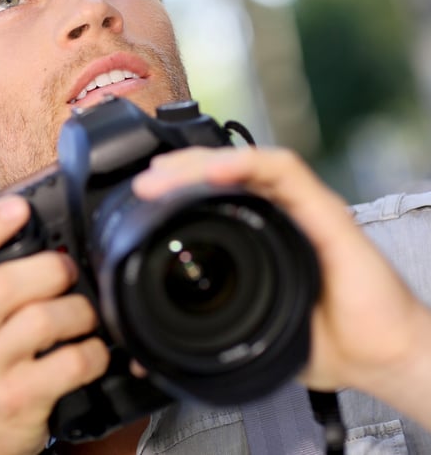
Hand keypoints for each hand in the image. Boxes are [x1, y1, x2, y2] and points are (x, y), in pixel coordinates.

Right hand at [0, 196, 109, 454]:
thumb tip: (32, 234)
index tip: (18, 207)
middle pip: (4, 284)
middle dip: (51, 270)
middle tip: (69, 271)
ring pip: (42, 321)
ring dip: (79, 311)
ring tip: (86, 314)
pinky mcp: (16, 400)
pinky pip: (69, 363)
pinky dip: (93, 352)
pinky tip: (93, 351)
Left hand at [132, 146, 430, 425]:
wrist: (381, 356)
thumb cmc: (321, 340)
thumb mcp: (243, 331)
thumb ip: (198, 329)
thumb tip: (138, 355)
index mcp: (258, 234)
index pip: (211, 194)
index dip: (173, 190)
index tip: (138, 201)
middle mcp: (280, 213)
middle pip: (222, 171)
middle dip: (177, 171)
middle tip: (143, 185)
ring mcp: (303, 208)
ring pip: (247, 162)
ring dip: (202, 161)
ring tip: (165, 173)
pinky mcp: (327, 211)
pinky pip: (285, 172)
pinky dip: (247, 164)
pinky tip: (216, 170)